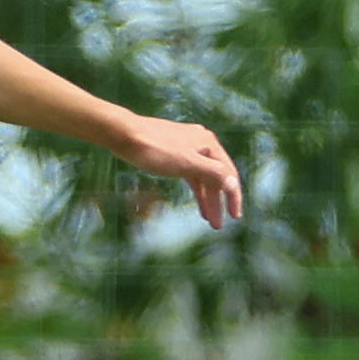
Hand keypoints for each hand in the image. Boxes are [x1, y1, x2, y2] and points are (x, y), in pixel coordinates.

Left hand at [115, 114, 243, 228]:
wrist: (124, 134)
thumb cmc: (154, 149)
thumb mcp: (185, 163)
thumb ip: (211, 173)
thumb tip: (232, 184)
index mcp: (209, 144)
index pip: (228, 174)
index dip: (233, 197)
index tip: (235, 217)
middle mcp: (202, 144)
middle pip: (216, 177)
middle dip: (217, 202)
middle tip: (218, 225)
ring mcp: (188, 148)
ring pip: (202, 177)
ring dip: (206, 198)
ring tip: (208, 219)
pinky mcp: (174, 153)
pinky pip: (191, 174)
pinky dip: (195, 188)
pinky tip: (197, 201)